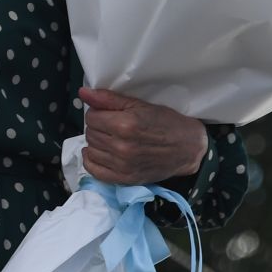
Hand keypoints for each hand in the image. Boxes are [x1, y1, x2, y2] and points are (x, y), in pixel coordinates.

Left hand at [78, 88, 207, 184]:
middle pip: (90, 133)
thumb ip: (108, 99)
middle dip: (98, 127)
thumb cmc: (165, 122)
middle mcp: (122, 147)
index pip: (91, 117)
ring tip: (110, 139)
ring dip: (96, 143)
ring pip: (91, 150)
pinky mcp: (125, 179)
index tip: (109, 114)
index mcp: (125, 125)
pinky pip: (94, 171)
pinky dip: (92, 161)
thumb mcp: (140, 105)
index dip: (98, 113)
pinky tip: (99, 153)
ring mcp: (123, 166)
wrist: (188, 148)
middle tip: (112, 126)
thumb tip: (83, 93)